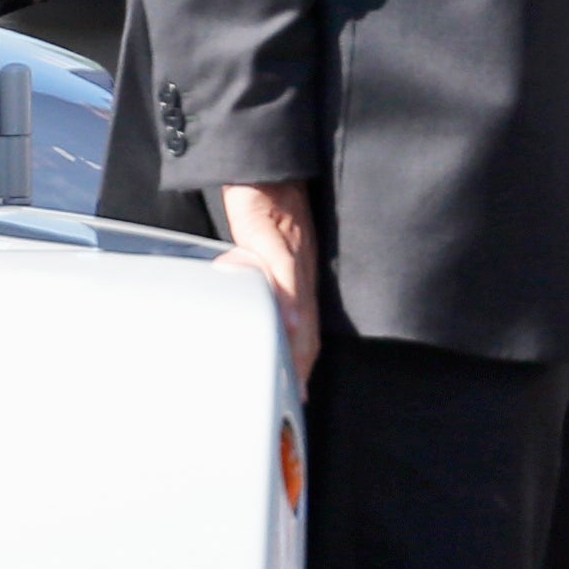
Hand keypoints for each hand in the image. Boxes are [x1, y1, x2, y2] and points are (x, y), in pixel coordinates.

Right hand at [214, 179, 321, 387]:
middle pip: (307, 323)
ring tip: (295, 376)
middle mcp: (299, 271)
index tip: (299, 398)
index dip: (304, 363)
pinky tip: (286, 321)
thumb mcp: (265, 248)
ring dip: (299, 342)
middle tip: (297, 399)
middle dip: (303, 364)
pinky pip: (282, 268)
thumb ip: (265, 277)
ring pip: (298, 303)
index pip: (304, 328)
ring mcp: (288, 254)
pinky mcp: (271, 235)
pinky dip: (286, 297)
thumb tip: (262, 311)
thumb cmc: (266, 208)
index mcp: (296, 278)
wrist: (263, 169)